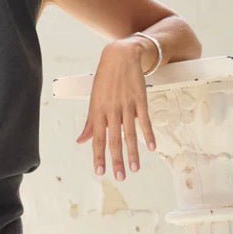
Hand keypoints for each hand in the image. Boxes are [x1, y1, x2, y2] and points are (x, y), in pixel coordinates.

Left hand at [76, 38, 157, 179]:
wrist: (121, 55)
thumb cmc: (105, 80)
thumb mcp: (94, 100)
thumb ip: (89, 123)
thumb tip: (81, 141)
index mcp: (98, 111)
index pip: (97, 139)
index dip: (98, 156)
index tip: (100, 172)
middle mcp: (111, 110)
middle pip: (114, 139)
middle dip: (116, 160)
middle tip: (119, 177)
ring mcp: (127, 105)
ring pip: (130, 133)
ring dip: (133, 152)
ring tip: (134, 169)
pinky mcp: (140, 100)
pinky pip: (145, 120)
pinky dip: (148, 134)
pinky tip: (151, 147)